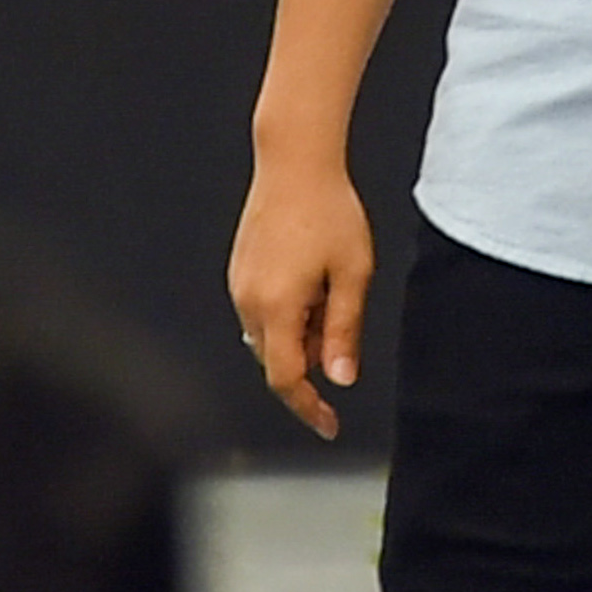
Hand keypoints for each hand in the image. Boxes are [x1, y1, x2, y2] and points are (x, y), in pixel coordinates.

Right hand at [227, 152, 372, 439]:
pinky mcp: (238, 274)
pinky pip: (261, 313)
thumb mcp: (353, 273)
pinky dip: (289, 314)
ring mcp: (238, 288)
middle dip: (313, 357)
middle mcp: (248, 304)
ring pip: (270, 337)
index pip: (287, 380)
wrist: (295, 165)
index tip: (331, 427)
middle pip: (279, 360)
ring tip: (332, 285)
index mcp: (276, 308)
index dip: (309, 408)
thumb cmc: (331, 212)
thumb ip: (344, 329)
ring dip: (302, 334)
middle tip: (343, 316)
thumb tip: (341, 378)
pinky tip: (312, 278)